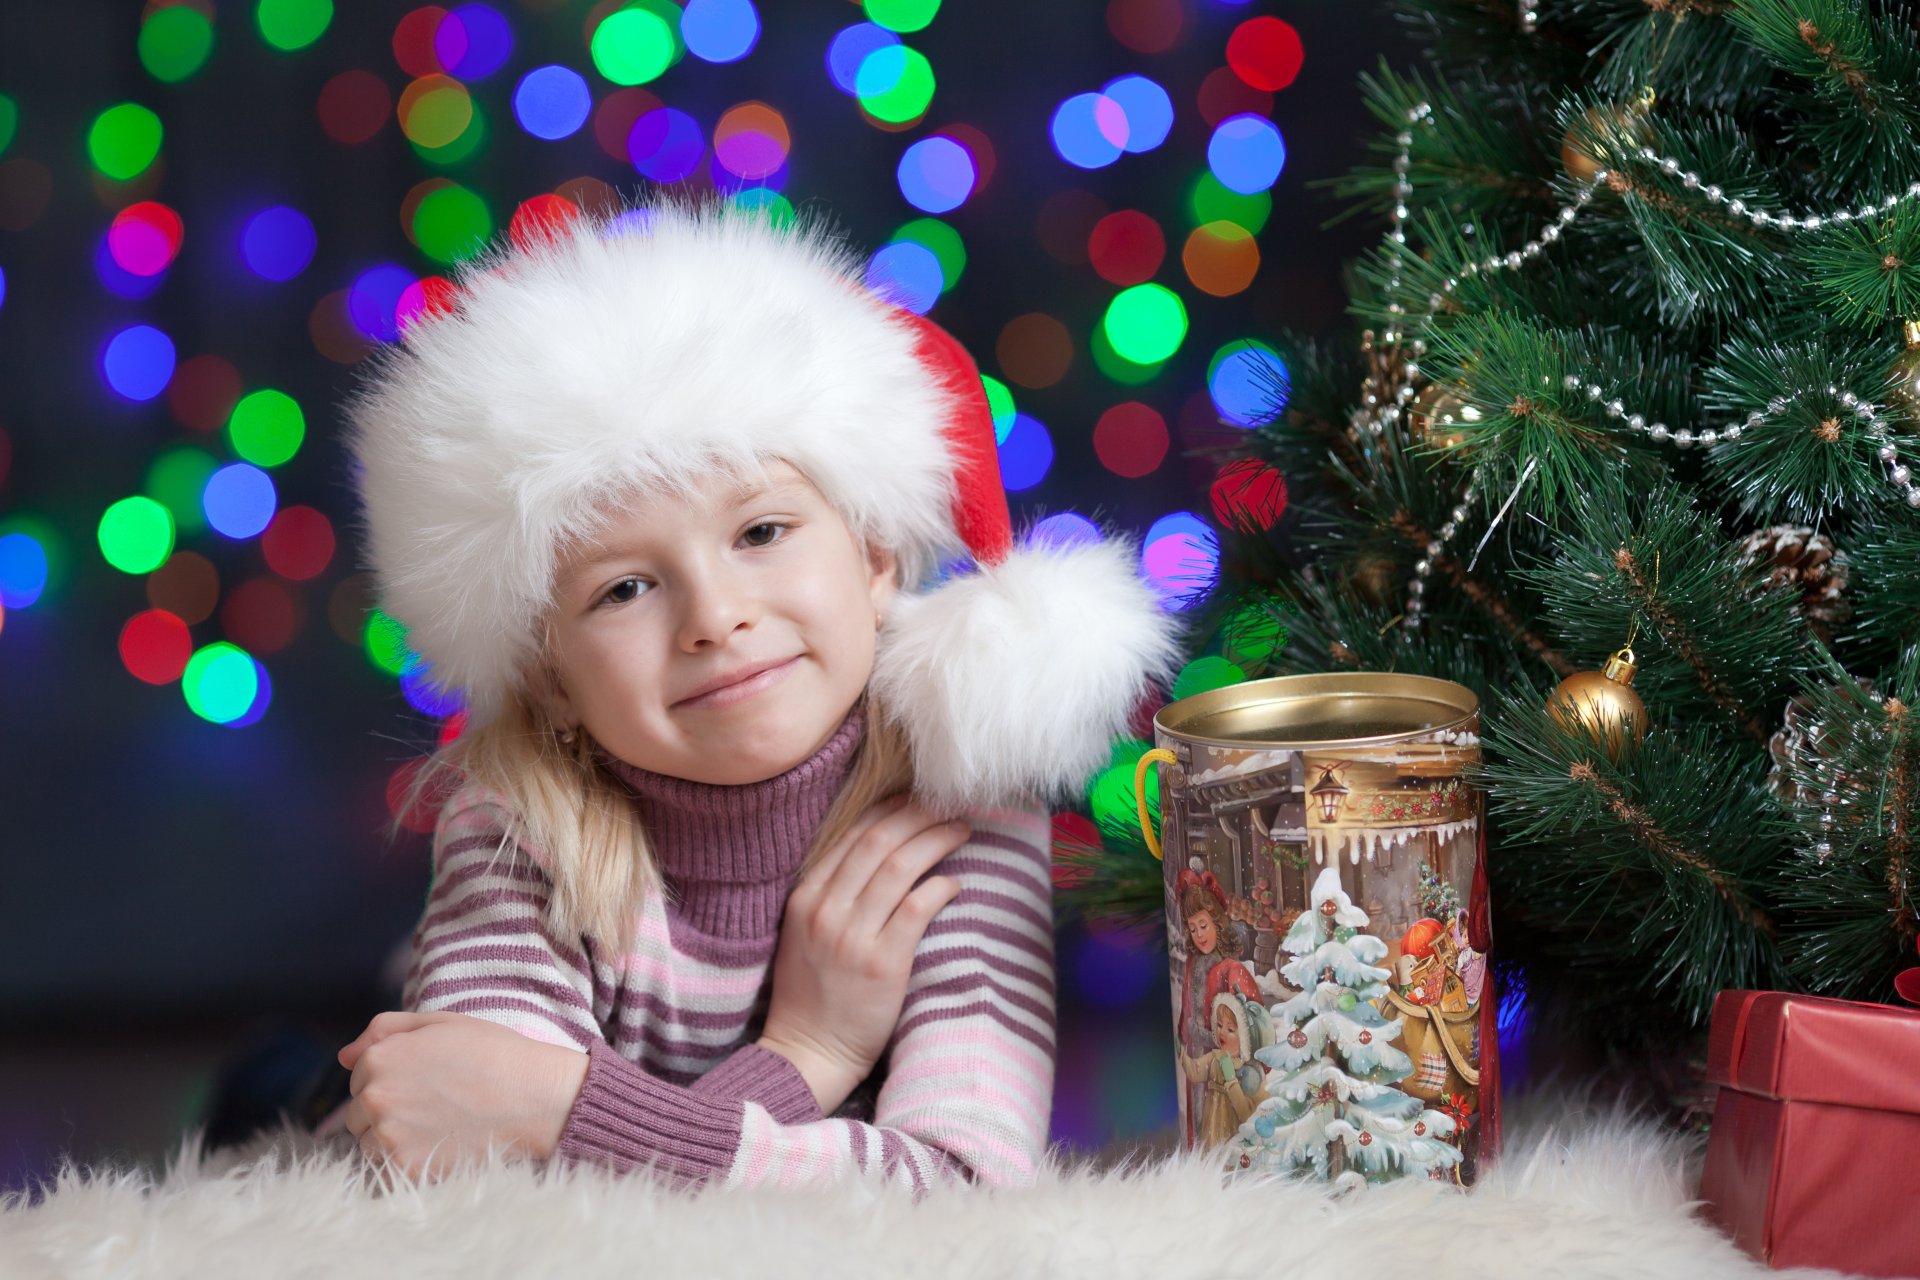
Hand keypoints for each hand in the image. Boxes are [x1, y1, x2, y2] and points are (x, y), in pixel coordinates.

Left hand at [333, 1010, 590, 1181]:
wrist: (535, 1097)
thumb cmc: (493, 1053)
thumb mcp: (440, 1023)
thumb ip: (384, 1030)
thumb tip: (343, 1057)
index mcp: (380, 1057)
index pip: (360, 1076)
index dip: (393, 1077)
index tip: (426, 1080)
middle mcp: (375, 1096)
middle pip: (358, 1112)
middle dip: (387, 1109)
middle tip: (434, 1104)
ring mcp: (388, 1135)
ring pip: (369, 1143)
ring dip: (392, 1138)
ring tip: (438, 1124)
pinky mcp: (405, 1168)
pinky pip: (386, 1169)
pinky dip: (408, 1161)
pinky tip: (440, 1144)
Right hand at [757, 795, 967, 1112]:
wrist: (807, 1052)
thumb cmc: (812, 994)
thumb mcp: (804, 933)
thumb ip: (832, 894)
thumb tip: (879, 854)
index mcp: (805, 897)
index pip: (851, 835)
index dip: (889, 810)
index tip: (916, 799)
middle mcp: (825, 910)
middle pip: (880, 842)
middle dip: (918, 816)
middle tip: (947, 806)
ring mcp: (852, 936)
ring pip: (901, 867)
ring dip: (936, 841)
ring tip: (961, 831)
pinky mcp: (881, 964)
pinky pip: (917, 908)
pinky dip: (939, 887)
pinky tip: (955, 883)